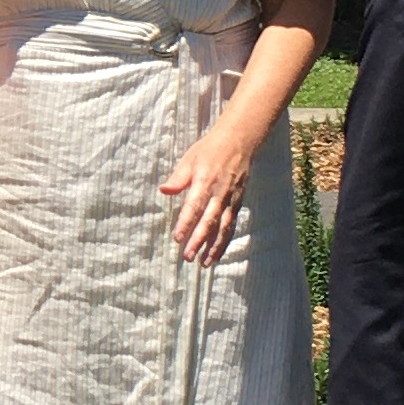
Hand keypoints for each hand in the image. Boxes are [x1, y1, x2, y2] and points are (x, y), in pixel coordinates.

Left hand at [157, 116, 258, 264]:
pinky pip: (231, 225)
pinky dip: (224, 241)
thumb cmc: (210, 149)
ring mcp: (231, 199)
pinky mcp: (238, 203)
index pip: (194, 206)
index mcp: (205, 181)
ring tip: (203, 263)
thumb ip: (178, 178)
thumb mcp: (190, 159)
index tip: (178, 238)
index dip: (186, 223)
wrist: (240, 141)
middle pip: (210, 221)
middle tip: (188, 257)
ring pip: (224, 227)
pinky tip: (216, 253)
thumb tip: (163, 190)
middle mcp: (220, 193)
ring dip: (214, 247)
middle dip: (199, 241)